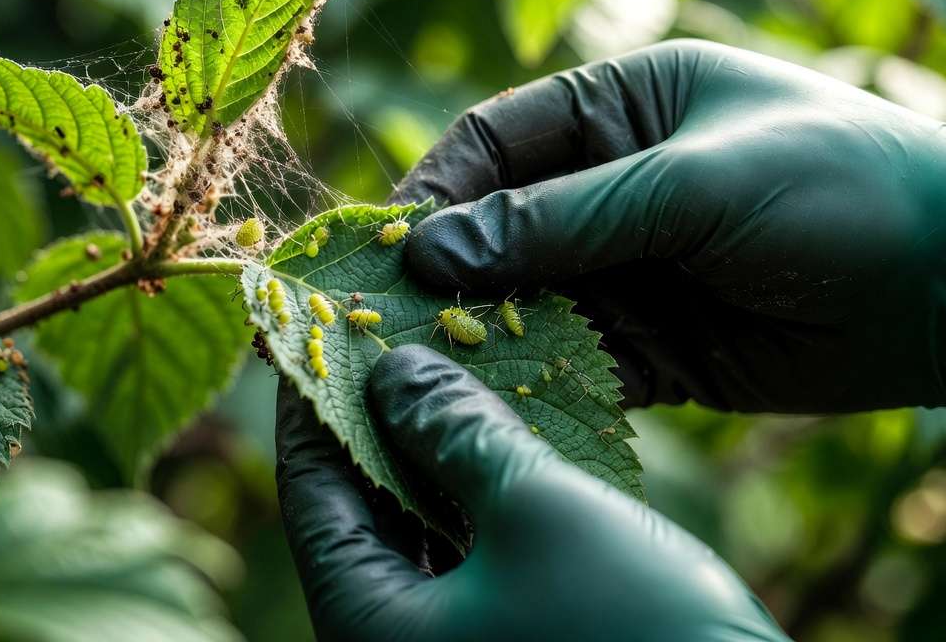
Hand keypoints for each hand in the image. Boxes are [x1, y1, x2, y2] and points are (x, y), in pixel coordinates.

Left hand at [277, 344, 788, 641]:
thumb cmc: (633, 625)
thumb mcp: (537, 507)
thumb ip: (456, 430)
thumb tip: (394, 371)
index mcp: (372, 632)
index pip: (312, 499)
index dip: (312, 406)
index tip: (318, 333)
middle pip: (360, 516)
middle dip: (377, 423)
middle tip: (387, 340)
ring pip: (418, 534)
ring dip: (431, 455)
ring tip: (443, 371)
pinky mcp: (510, 637)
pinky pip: (468, 557)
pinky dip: (474, 496)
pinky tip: (497, 437)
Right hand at [393, 40, 945, 432]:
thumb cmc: (836, 189)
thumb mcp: (695, 184)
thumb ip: (568, 217)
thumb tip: (436, 247)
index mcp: (627, 106)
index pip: (500, 139)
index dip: (439, 189)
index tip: (390, 244)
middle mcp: (621, 183)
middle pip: (505, 225)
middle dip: (454, 271)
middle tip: (392, 320)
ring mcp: (641, 266)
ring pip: (537, 299)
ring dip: (492, 332)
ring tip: (437, 370)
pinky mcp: (664, 343)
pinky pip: (585, 361)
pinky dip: (548, 382)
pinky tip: (509, 402)